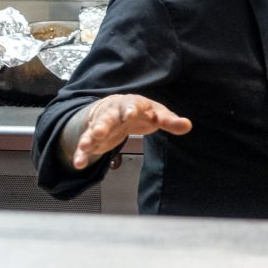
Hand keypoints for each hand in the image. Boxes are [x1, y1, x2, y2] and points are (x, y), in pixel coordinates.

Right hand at [71, 94, 191, 169]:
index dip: (130, 110)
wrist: (115, 107)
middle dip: (103, 124)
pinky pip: (86, 145)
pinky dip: (82, 154)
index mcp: (131, 104)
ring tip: (85, 147)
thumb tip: (188, 125)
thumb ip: (170, 121)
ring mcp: (101, 124)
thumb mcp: (156, 114)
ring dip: (89, 138)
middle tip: (99, 131)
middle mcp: (113, 112)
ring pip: (93, 130)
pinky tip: (78, 163)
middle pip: (108, 117)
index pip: (132, 105)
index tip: (130, 114)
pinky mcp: (93, 138)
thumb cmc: (140, 111)